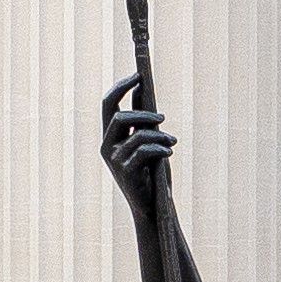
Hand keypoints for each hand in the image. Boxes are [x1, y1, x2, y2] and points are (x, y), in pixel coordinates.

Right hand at [99, 77, 174, 214]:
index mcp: (109, 136)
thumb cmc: (151, 173)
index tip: (139, 75)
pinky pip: (143, 151)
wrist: (152, 206)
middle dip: (143, 112)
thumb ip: (141, 120)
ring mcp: (114, 160)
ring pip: (137, 134)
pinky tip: (169, 152)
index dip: (121, 87)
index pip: (108, 104)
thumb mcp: (146, 143)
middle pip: (119, 116)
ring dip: (159, 134)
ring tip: (173, 140)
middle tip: (163, 116)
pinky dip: (160, 148)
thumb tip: (142, 90)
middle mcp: (106, 146)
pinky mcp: (125, 172)